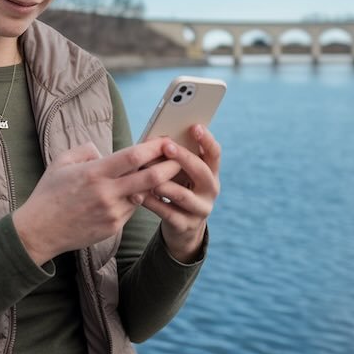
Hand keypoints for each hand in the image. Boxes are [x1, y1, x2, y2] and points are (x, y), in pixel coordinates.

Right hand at [13, 138, 182, 264]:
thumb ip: (85, 150)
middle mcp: (107, 193)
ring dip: (151, 185)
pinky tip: (130, 194)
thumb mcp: (62, 163)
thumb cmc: (49, 193)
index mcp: (95, 173)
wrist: (39, 231)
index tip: (166, 141)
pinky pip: (131, 210)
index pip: (133, 156)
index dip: (154, 147)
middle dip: (170, 167)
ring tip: (160, 174)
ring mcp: (112, 213)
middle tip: (180, 159)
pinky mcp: (113, 227)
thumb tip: (104, 150)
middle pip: (151, 178)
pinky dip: (133, 200)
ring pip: (143, 195)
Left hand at [143, 125, 221, 261]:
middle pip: (201, 171)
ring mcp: (200, 209)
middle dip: (184, 157)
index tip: (194, 126)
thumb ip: (175, 158)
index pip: (214, 153)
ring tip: (148, 175)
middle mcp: (211, 190)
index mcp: (212, 172)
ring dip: (164, 183)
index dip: (206, 140)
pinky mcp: (186, 225)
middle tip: (167, 147)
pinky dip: (152, 203)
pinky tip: (139, 195)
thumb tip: (157, 138)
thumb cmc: (179, 188)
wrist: (183, 226)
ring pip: (183, 195)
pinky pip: (168, 213)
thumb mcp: (182, 173)